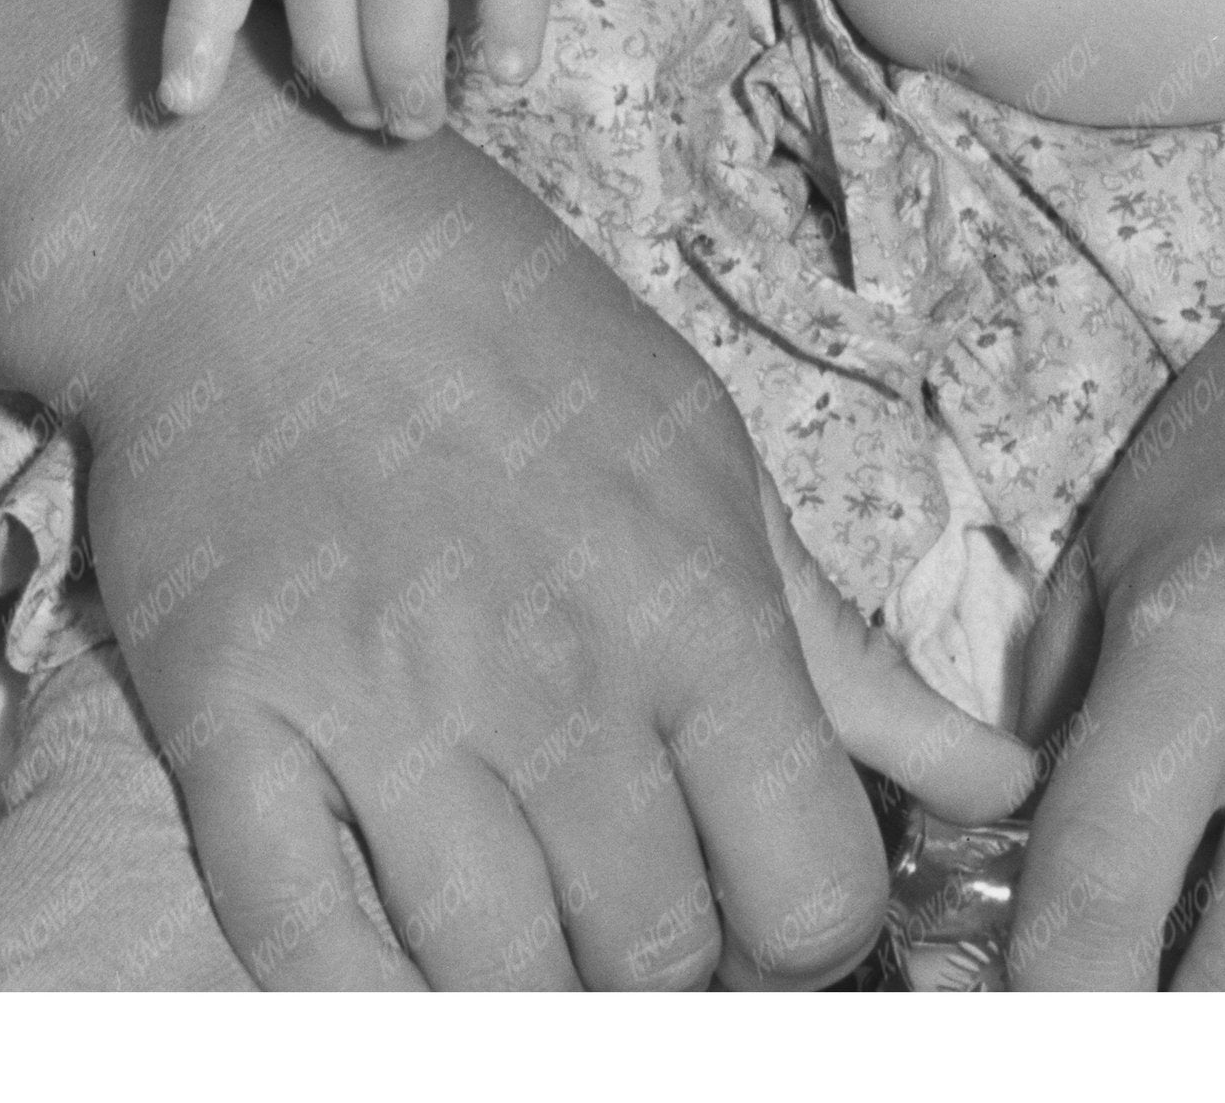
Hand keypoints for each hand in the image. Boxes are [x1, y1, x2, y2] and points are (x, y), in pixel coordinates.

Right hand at [77, 110, 914, 986]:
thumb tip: (996, 783)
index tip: (750, 900)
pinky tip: (397, 948)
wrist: (256, 227)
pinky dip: (362, 998)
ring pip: (498, 988)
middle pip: (655, 965)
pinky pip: (307, 957)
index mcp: (689, 607)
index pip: (811, 897)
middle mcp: (548, 675)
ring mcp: (378, 710)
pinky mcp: (228, 724)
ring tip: (521, 914)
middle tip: (625, 901)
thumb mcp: (701, 451)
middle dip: (663, 966)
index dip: (798, 932)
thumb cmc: (498, 325)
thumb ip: (844, 650)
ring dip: (525, 987)